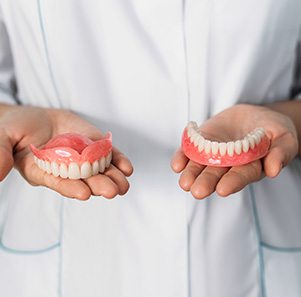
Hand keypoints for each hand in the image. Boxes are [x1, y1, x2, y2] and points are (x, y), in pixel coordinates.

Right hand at [0, 104, 132, 199]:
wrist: (38, 117)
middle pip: (83, 179)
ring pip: (99, 170)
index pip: (58, 182)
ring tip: (123, 184)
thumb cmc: (18, 127)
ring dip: (112, 178)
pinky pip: (108, 155)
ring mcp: (82, 158)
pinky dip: (117, 161)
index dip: (70, 187)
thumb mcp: (4, 136)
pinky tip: (126, 168)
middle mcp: (65, 169)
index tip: (84, 193)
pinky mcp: (94, 146)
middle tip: (111, 191)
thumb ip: (0, 153)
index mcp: (43, 171)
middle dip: (97, 185)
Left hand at [171, 104, 297, 198]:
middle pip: (217, 175)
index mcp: (250, 167)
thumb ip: (280, 152)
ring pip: (200, 166)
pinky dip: (182, 157)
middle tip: (198, 191)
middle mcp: (228, 165)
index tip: (222, 189)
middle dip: (207, 183)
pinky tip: (177, 164)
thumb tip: (273, 170)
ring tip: (185, 183)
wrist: (253, 116)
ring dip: (191, 174)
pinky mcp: (201, 143)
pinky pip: (189, 151)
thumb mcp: (283, 137)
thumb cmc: (271, 129)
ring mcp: (212, 155)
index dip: (232, 182)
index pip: (240, 176)